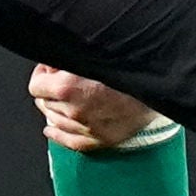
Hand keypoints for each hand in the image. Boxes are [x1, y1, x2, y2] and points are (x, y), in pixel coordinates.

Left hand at [29, 64, 158, 151]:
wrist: (159, 86)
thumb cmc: (130, 66)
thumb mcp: (93, 53)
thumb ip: (67, 57)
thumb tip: (52, 62)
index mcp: (68, 87)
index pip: (36, 85)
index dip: (42, 73)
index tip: (49, 68)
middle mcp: (73, 110)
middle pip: (44, 102)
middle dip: (49, 90)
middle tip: (58, 79)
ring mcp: (86, 128)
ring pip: (54, 120)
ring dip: (55, 108)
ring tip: (64, 97)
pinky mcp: (100, 140)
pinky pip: (68, 142)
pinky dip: (57, 134)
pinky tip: (51, 128)